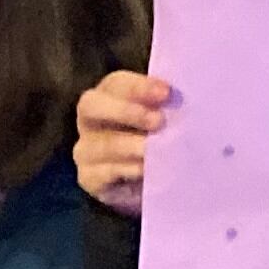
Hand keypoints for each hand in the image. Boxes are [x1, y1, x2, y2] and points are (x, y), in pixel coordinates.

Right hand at [76, 69, 168, 214]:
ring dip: (129, 145)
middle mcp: (90, 120)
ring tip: (152, 149)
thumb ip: (166, 109)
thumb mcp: (162, 121)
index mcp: (108, 96)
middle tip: (158, 121)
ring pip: (101, 144)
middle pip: (91, 106)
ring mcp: (85, 150)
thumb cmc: (155, 141)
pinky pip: (103, 173)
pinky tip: (144, 170)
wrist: (143, 184)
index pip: (116, 84)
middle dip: (125, 111)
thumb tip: (182, 101)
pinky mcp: (89, 178)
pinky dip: (126, 170)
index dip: (138, 87)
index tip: (166, 92)